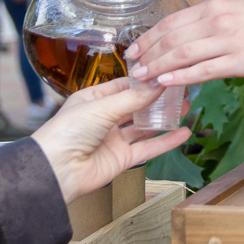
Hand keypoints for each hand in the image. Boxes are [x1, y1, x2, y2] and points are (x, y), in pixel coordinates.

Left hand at [32, 77, 190, 203]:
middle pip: (137, 105)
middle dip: (158, 98)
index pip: (124, 85)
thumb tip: (157, 82)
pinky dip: (166, 141)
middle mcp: (104, 118)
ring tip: (185, 108)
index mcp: (93, 99)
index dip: (144, 80)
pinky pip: (148, 148)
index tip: (165, 72)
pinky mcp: (122, 159)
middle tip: (179, 89)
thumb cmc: (67, 133)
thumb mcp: (101, 107)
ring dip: (164, 118)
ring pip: (145, 126)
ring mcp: (114, 139)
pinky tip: (183, 133)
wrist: (57, 171)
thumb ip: (133, 98)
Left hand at [124, 0, 243, 86]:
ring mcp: (229, 40)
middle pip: (171, 38)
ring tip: (140, 79)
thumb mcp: (239, 12)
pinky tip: (165, 82)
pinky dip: (180, 76)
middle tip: (129, 69)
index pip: (171, 21)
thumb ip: (215, 23)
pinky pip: (204, 69)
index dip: (148, 37)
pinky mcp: (242, 60)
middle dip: (146, 54)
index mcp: (215, 7)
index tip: (133, 50)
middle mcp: (217, 19)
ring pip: (182, 54)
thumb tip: (193, 39)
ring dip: (156, 67)